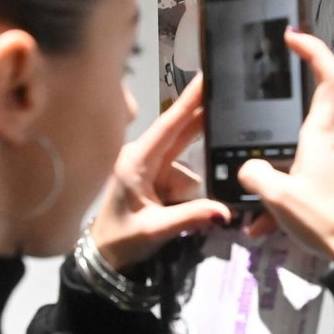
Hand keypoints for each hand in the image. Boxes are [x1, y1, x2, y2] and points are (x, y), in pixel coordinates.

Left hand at [88, 75, 229, 270]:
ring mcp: (150, 165)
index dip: (189, 101)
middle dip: (203, 119)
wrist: (103, 255)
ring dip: (192, 185)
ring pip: (186, 161)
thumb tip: (225, 211)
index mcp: (137, 161)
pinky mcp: (156, 176)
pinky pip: (183, 175)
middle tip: (230, 100)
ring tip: (174, 209)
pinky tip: (177, 209)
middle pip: (180, 131)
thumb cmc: (121, 240)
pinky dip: (188, 191)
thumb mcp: (155, 231)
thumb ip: (190, 218)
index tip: (206, 78)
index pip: (168, 126)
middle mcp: (143, 156)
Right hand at [238, 30, 333, 263]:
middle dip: (275, 141)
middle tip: (253, 160)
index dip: (314, 50)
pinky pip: (310, 181)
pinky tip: (270, 227)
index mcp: (324, 132)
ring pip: (302, 159)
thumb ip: (254, 175)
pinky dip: (290, 198)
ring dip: (278, 182)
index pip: (329, 76)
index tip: (294, 37)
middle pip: (305, 122)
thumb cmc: (327, 218)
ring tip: (257, 215)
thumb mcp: (277, 196)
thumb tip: (249, 170)